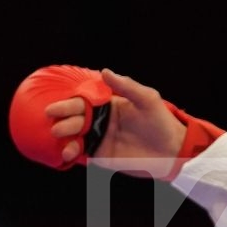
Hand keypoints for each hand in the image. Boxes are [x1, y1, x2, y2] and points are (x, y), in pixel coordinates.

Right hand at [45, 68, 186, 178]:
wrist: (172, 151)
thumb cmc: (161, 122)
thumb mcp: (147, 99)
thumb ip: (126, 86)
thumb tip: (105, 71)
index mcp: (108, 104)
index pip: (84, 101)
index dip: (69, 103)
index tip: (56, 106)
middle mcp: (100, 120)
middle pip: (75, 117)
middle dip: (63, 118)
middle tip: (54, 121)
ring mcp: (99, 138)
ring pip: (75, 135)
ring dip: (64, 136)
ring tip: (59, 136)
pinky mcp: (101, 155)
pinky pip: (82, 153)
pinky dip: (71, 152)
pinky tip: (67, 153)